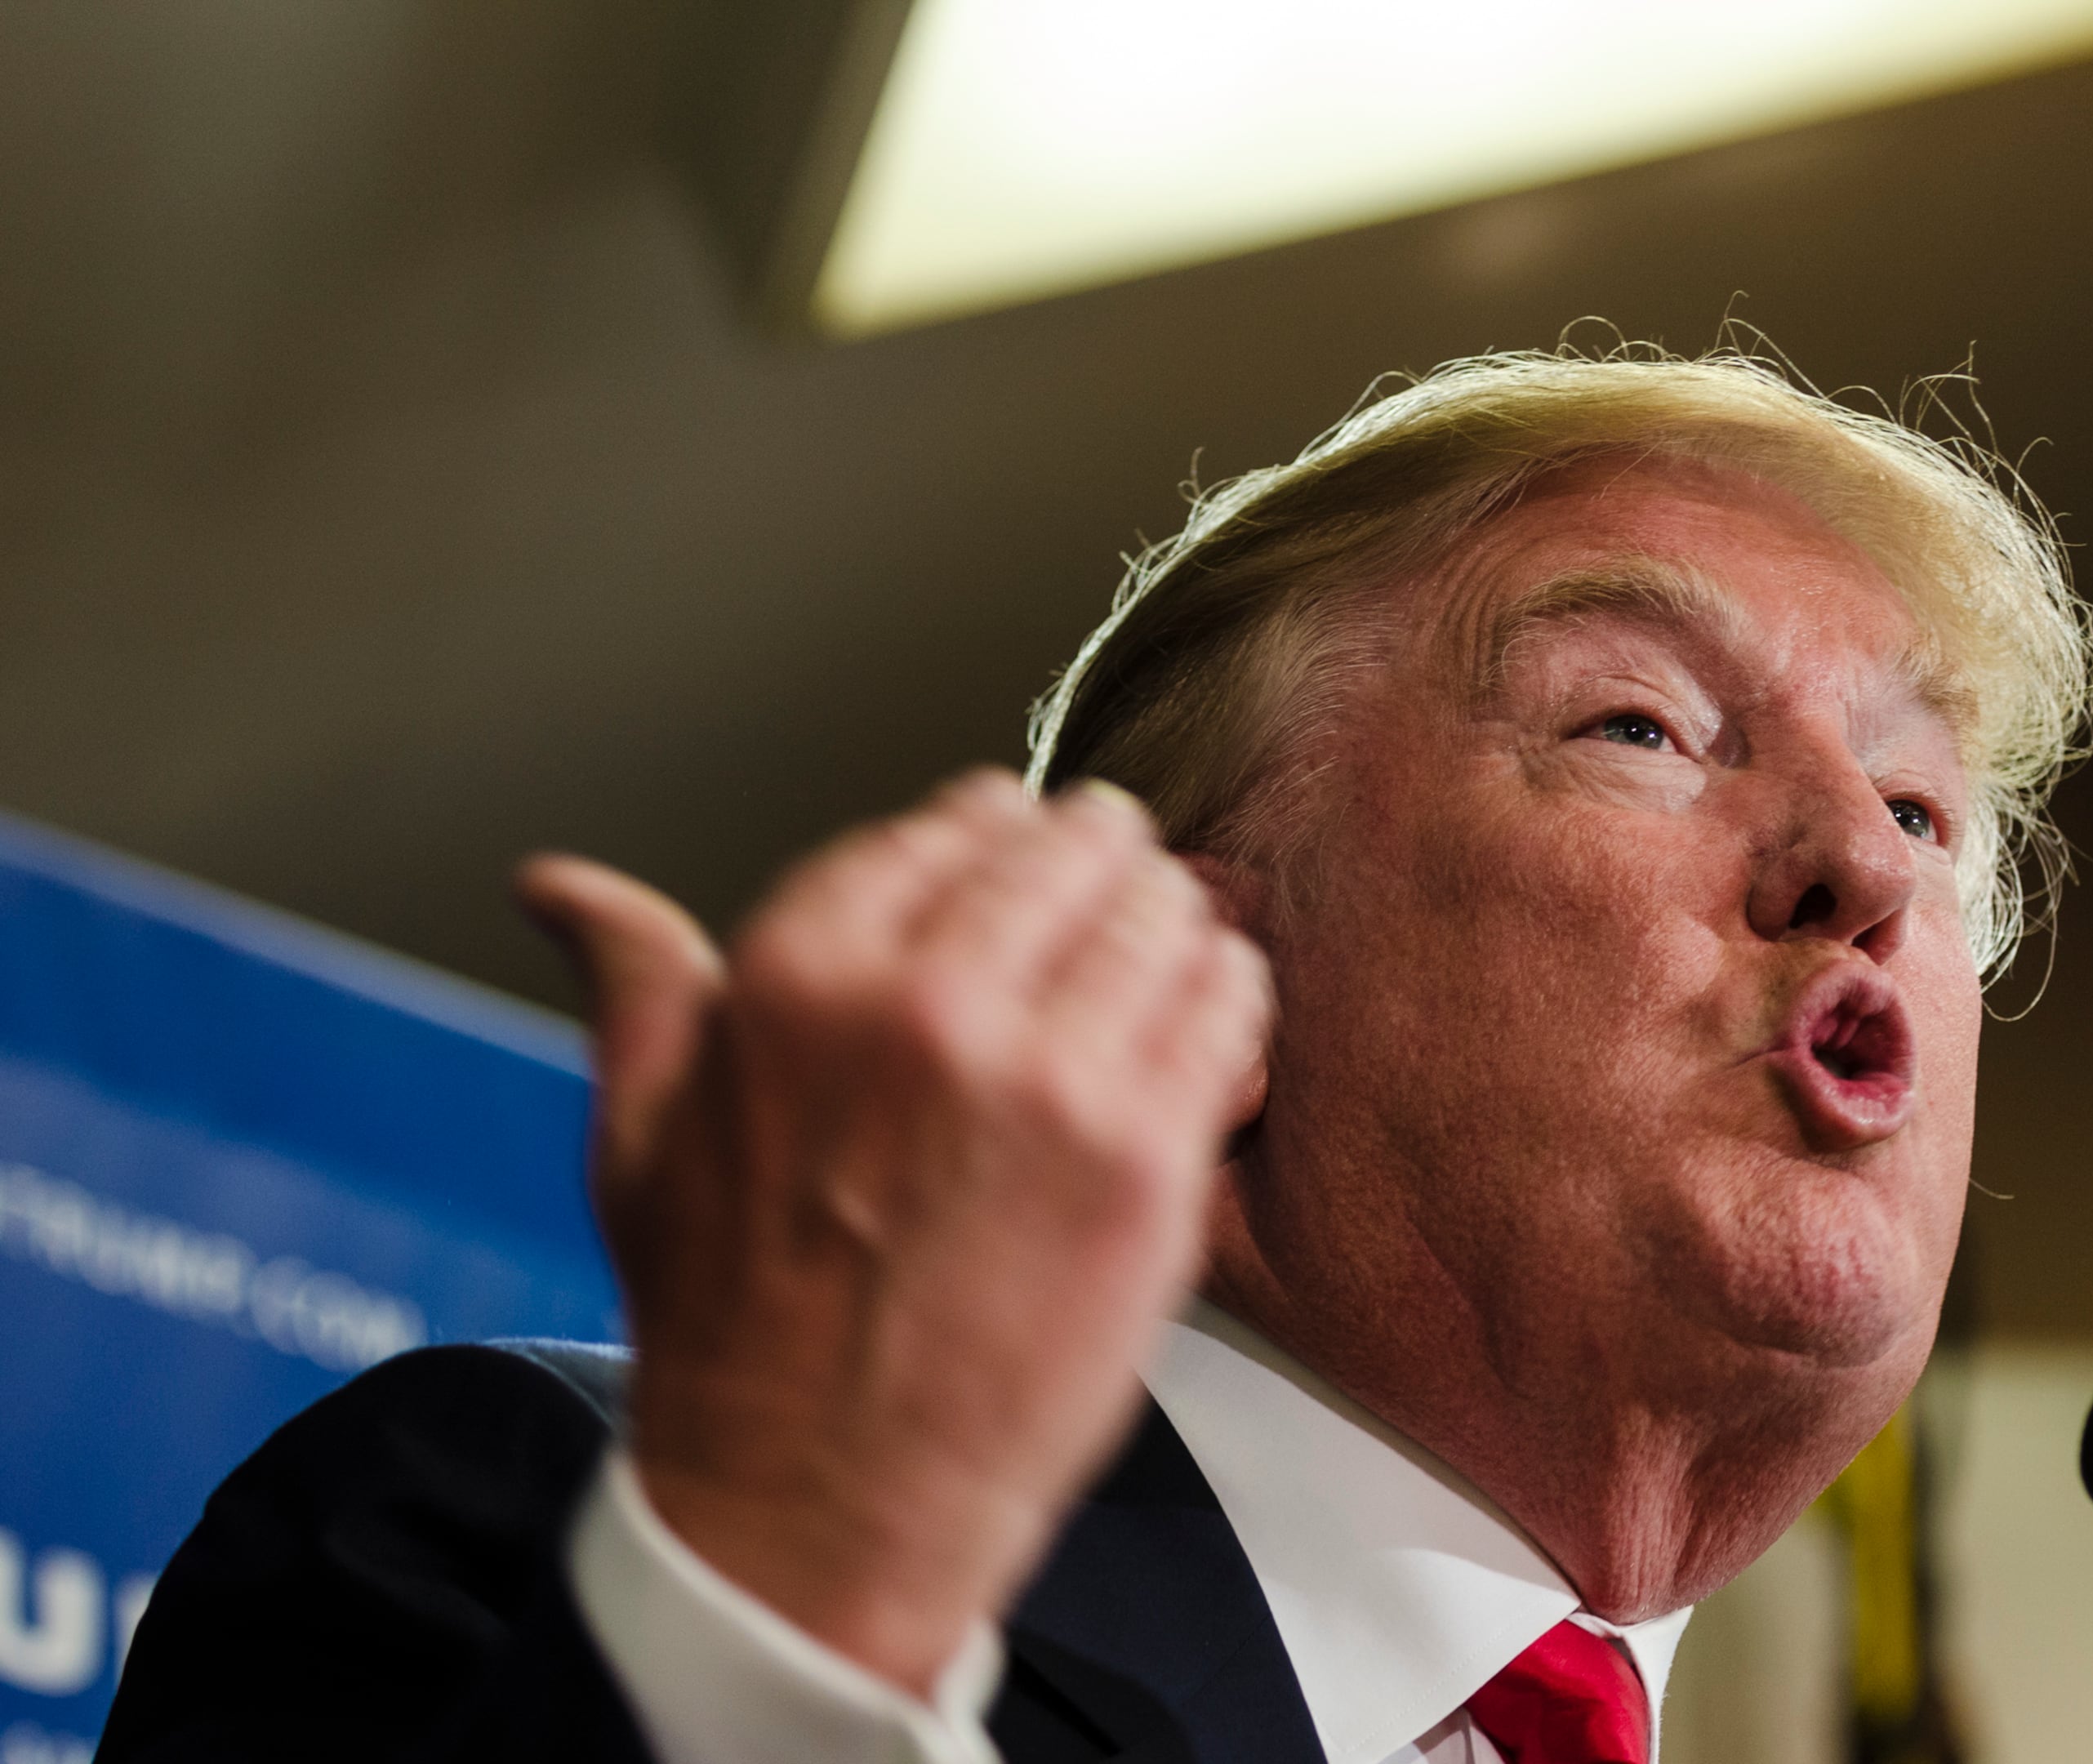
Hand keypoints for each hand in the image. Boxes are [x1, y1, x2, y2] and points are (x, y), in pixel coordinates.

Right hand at [516, 771, 1269, 1693]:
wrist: (820, 1508)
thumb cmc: (734, 1331)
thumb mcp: (643, 1138)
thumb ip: (636, 983)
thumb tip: (559, 887)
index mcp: (799, 976)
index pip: (951, 823)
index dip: (995, 836)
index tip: (1013, 856)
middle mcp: (929, 1007)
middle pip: (1072, 850)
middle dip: (1094, 867)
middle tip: (1104, 898)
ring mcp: (1052, 1081)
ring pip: (1162, 913)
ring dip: (1165, 928)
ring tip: (1152, 967)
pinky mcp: (1149, 1159)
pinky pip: (1227, 1008)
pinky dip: (1223, 1004)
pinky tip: (1197, 1035)